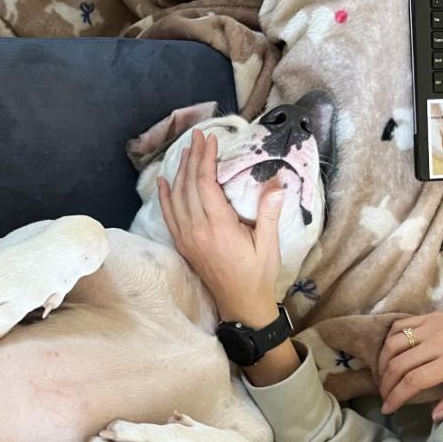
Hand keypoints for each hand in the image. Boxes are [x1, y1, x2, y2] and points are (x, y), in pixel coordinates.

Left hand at [157, 130, 285, 327]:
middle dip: (192, 157)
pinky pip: (169, 215)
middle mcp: (197, 230)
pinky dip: (165, 196)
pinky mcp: (183, 244)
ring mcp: (186, 238)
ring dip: (179, 171)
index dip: (206, 159)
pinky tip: (164, 181)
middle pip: (188, 186)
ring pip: (176, 197)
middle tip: (198, 135)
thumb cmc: (258, 275)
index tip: (211, 140)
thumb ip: (269, 214)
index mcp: (218, 227)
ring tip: (186, 150)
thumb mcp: (269, 245)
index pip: (205, 184)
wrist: (240, 305)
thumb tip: (278, 184)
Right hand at [377, 292, 442, 421]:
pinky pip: (401, 325)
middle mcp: (438, 342)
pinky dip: (389, 339)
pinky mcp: (432, 315)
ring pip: (393, 343)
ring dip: (383, 362)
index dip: (396, 397)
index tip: (388, 409)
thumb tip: (435, 415)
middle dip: (386, 384)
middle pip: (398, 364)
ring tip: (384, 376)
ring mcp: (433, 325)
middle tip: (385, 397)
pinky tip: (391, 352)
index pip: (413, 381)